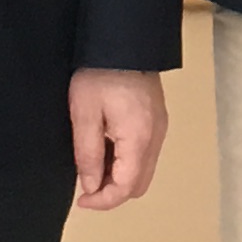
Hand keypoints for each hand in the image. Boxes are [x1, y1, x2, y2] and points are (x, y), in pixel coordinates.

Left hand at [68, 67, 167, 210]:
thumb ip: (89, 155)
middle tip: (86, 182)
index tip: (81, 200)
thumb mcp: (84, 115)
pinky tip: (106, 147)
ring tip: (93, 162)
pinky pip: (145, 153)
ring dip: (119, 176)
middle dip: (113, 191)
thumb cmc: (100, 74)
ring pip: (143, 170)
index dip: (103, 201)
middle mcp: (156, 138)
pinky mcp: (157, 119)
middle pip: (139, 184)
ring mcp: (160, 128)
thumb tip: (92, 187)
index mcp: (139, 139)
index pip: (126, 188)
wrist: (124, 40)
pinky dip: (126, 161)